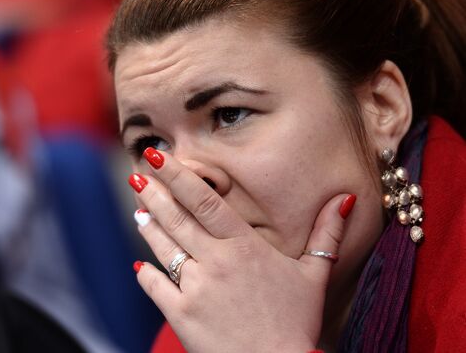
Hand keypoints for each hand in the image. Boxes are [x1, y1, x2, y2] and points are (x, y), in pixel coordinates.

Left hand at [128, 147, 354, 352]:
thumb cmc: (295, 323)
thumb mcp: (314, 275)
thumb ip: (326, 234)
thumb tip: (344, 199)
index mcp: (244, 246)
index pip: (204, 200)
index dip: (178, 175)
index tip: (157, 156)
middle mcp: (215, 261)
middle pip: (177, 218)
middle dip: (154, 193)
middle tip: (136, 175)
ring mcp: (194, 287)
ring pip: (163, 247)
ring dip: (148, 226)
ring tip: (138, 210)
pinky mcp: (180, 314)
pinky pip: (154, 286)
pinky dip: (145, 272)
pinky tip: (140, 262)